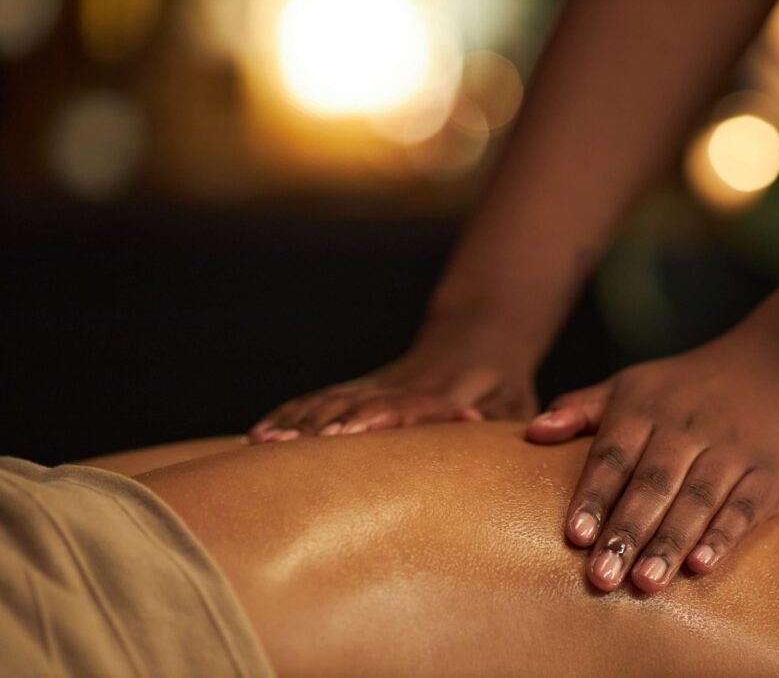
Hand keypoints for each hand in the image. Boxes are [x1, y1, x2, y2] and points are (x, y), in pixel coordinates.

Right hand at [249, 343, 536, 443]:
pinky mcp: (362, 388)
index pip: (406, 403)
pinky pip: (320, 399)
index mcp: (443, 391)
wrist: (480, 336)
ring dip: (297, 420)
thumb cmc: (504, 388)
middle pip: (356, 402)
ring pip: (331, 399)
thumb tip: (467, 421)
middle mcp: (402, 385)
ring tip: (262, 444)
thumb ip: (493, 417)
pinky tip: (259, 434)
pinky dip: (290, 414)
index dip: (374, 416)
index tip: (344, 433)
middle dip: (319, 424)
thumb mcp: (512, 403)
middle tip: (283, 448)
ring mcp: (378, 385)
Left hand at [526, 334, 778, 591]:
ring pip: (696, 500)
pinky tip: (701, 566)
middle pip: (652, 484)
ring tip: (645, 583)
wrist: (772, 370)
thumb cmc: (681, 390)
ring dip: (670, 542)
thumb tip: (531, 433)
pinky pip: (744, 507)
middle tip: (601, 578)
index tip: (575, 535)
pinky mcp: (767, 473)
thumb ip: (579, 410)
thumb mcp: (629, 387)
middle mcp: (686, 429)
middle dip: (627, 532)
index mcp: (645, 409)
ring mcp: (729, 450)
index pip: (613, 455)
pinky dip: (723, 536)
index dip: (594, 495)